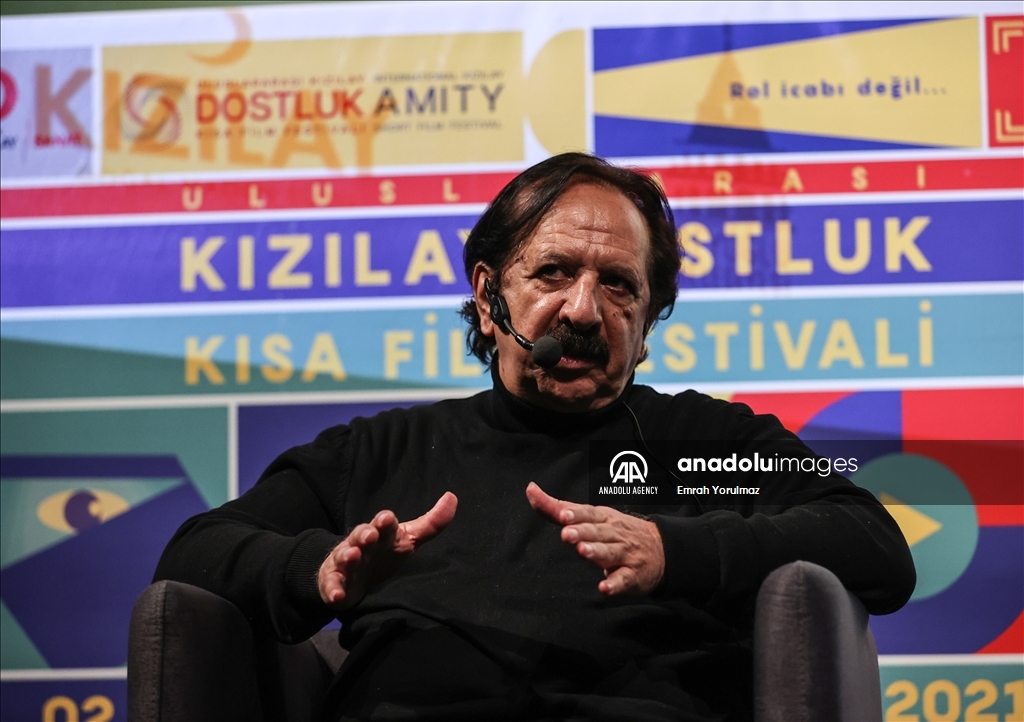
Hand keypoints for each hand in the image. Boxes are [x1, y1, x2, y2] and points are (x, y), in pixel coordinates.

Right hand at [318, 492, 456, 611]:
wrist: (351, 573)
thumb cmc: (384, 552)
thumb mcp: (408, 538)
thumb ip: (431, 523)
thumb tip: (452, 497)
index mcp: (380, 533)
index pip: (383, 524)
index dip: (384, 521)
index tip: (387, 518)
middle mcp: (361, 544)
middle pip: (361, 536)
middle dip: (365, 534)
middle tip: (370, 535)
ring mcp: (346, 562)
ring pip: (345, 557)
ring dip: (348, 556)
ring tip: (352, 555)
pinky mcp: (335, 582)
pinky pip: (332, 586)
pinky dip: (333, 590)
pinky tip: (337, 595)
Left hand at [526, 482, 663, 595]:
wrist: (662, 549)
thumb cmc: (618, 531)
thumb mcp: (591, 516)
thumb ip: (558, 507)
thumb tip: (531, 490)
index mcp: (603, 518)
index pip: (588, 513)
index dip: (576, 514)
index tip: (563, 514)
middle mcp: (613, 534)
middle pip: (597, 532)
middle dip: (582, 532)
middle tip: (567, 534)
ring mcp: (624, 554)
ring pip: (609, 552)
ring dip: (596, 552)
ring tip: (583, 551)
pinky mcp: (632, 575)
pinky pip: (623, 579)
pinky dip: (614, 584)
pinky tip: (604, 587)